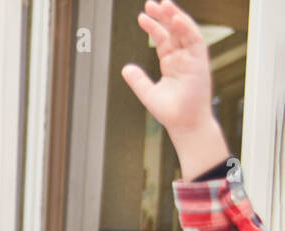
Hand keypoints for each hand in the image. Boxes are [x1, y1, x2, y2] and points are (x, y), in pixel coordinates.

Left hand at [120, 1, 229, 177]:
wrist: (184, 124)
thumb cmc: (170, 111)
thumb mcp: (148, 93)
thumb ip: (138, 80)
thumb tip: (125, 68)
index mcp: (172, 63)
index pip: (163, 39)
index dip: (153, 27)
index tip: (142, 16)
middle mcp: (183, 58)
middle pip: (174, 31)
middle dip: (163, 16)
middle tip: (151, 3)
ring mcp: (192, 59)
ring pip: (184, 32)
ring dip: (175, 17)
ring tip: (163, 4)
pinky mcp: (200, 62)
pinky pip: (194, 41)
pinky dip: (186, 28)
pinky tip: (176, 18)